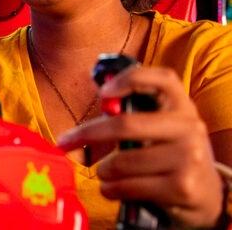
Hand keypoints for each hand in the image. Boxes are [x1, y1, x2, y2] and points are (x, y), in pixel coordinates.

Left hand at [56, 66, 223, 227]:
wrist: (207, 194)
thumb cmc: (172, 156)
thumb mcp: (164, 129)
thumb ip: (137, 114)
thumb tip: (101, 97)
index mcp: (182, 107)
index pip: (163, 79)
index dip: (130, 79)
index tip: (103, 91)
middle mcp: (189, 128)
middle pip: (125, 125)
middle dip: (87, 134)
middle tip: (65, 141)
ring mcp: (188, 158)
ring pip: (122, 162)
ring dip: (103, 171)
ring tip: (106, 173)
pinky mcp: (182, 187)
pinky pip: (128, 186)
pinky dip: (111, 189)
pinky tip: (113, 188)